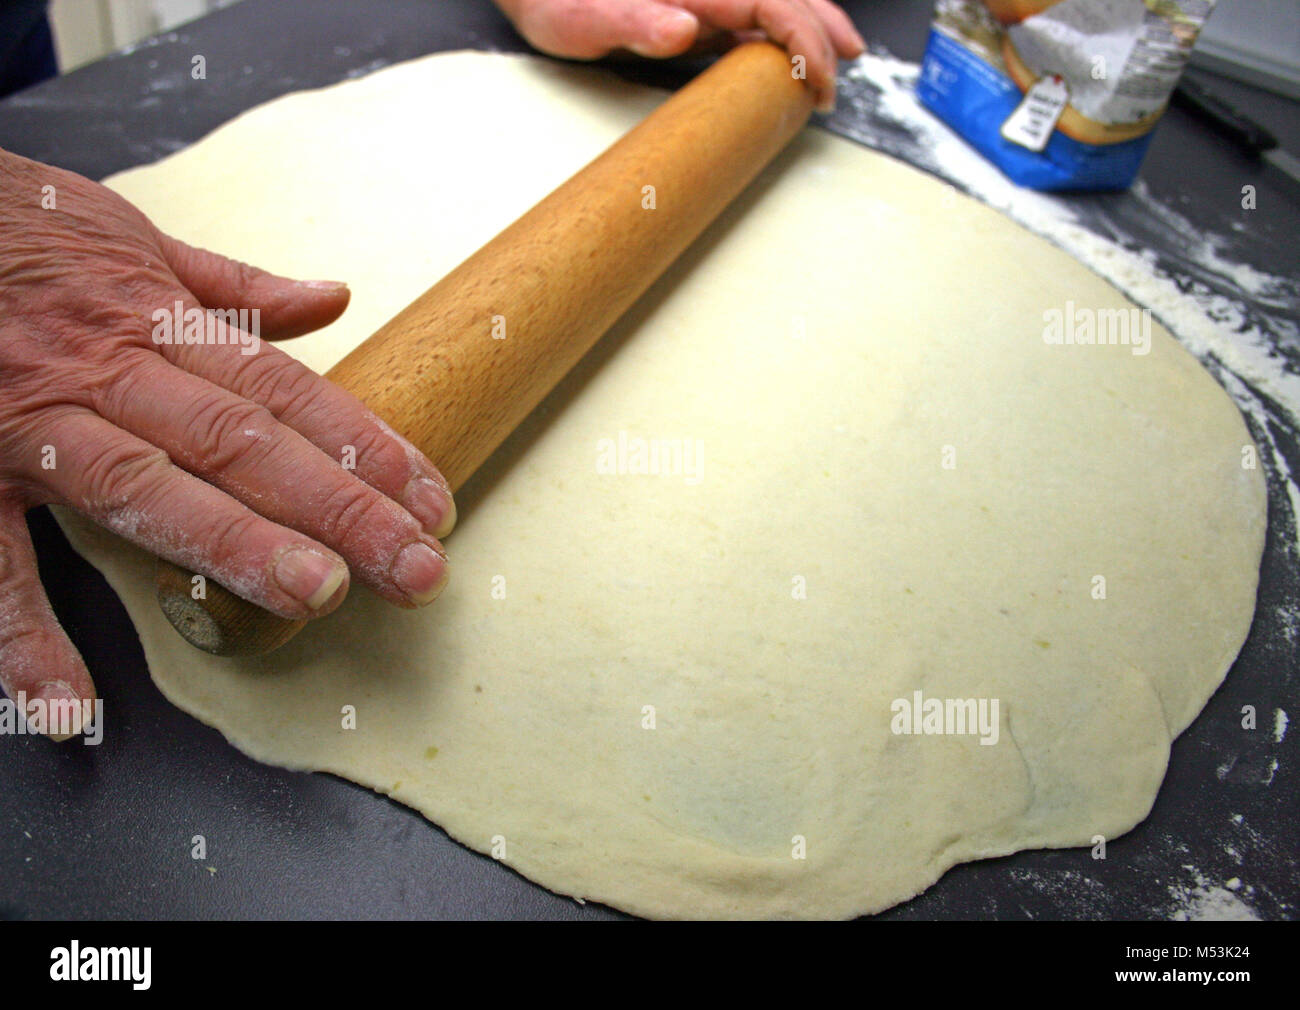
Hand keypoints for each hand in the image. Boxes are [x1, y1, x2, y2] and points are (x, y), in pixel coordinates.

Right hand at [0, 148, 455, 736]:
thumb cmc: (18, 231)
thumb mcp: (131, 237)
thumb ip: (232, 285)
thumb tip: (331, 299)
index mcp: (152, 320)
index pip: (286, 391)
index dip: (366, 446)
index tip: (431, 502)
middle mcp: (106, 373)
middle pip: (242, 444)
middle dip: (339, 509)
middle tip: (415, 570)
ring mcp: (35, 425)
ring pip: (147, 489)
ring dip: (235, 546)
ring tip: (319, 597)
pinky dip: (24, 638)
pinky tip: (70, 703)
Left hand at [496, 0, 864, 109]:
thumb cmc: (553, 2)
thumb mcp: (581, 23)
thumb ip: (632, 22)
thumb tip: (684, 29)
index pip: (766, 3)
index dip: (801, 37)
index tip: (818, 77)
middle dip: (820, 29)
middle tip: (844, 69)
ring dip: (810, 21)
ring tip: (843, 50)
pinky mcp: (692, 4)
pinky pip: (749, 10)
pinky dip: (779, 26)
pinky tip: (789, 47)